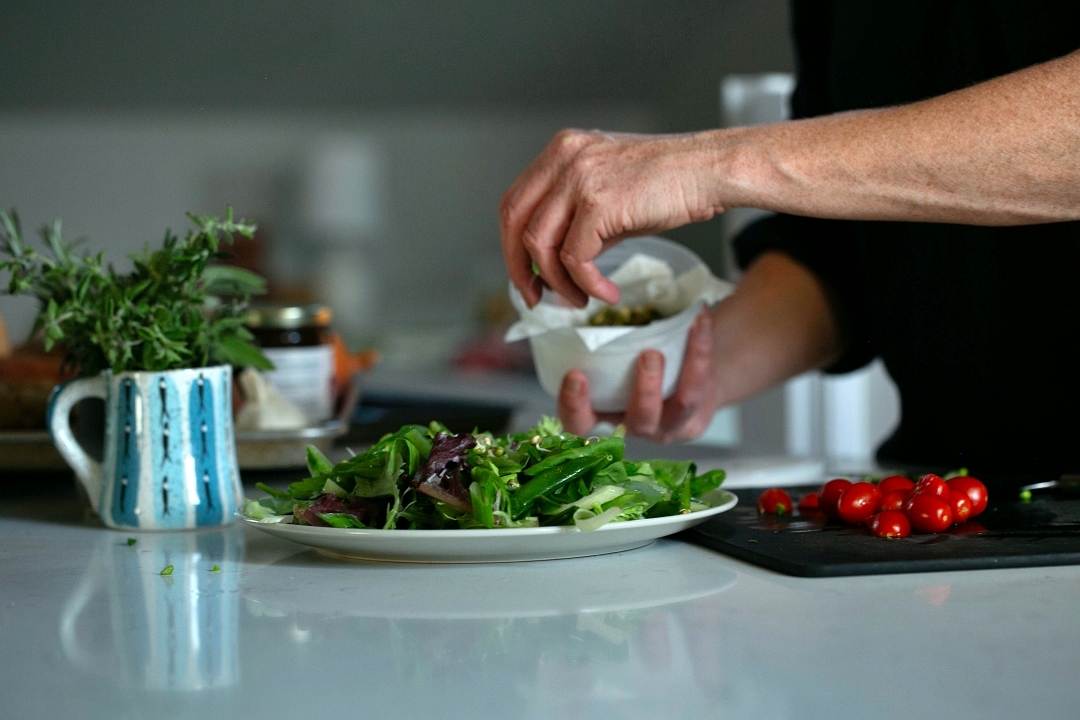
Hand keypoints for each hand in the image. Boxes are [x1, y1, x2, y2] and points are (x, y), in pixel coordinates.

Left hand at [500, 129, 723, 307]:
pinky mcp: (598, 203)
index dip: (512, 245)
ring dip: (558, 283)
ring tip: (581, 299)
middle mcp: (564, 158)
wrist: (711, 171)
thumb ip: (577, 221)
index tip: (525, 275)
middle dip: (519, 268)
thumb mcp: (610, 195)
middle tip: (534, 298)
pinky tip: (606, 293)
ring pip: (541, 245)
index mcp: (562, 150)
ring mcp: (579, 178)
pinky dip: (586, 284)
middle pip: (514, 221)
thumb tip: (553, 264)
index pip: (515, 202)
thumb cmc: (670, 183)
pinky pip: (574, 258)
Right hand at [557, 311, 720, 441]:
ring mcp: (669, 426)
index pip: (580, 423)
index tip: (575, 375)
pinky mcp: (696, 417)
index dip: (574, 405)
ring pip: (678, 407)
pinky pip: (702, 383)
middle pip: (637, 420)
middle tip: (647, 354)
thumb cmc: (633, 366)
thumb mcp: (610, 360)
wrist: (684, 383)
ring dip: (683, 372)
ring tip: (670, 344)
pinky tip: (699, 320)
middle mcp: (635, 427)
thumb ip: (593, 342)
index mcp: (604, 416)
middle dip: (643, 390)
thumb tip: (568, 301)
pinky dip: (701, 347)